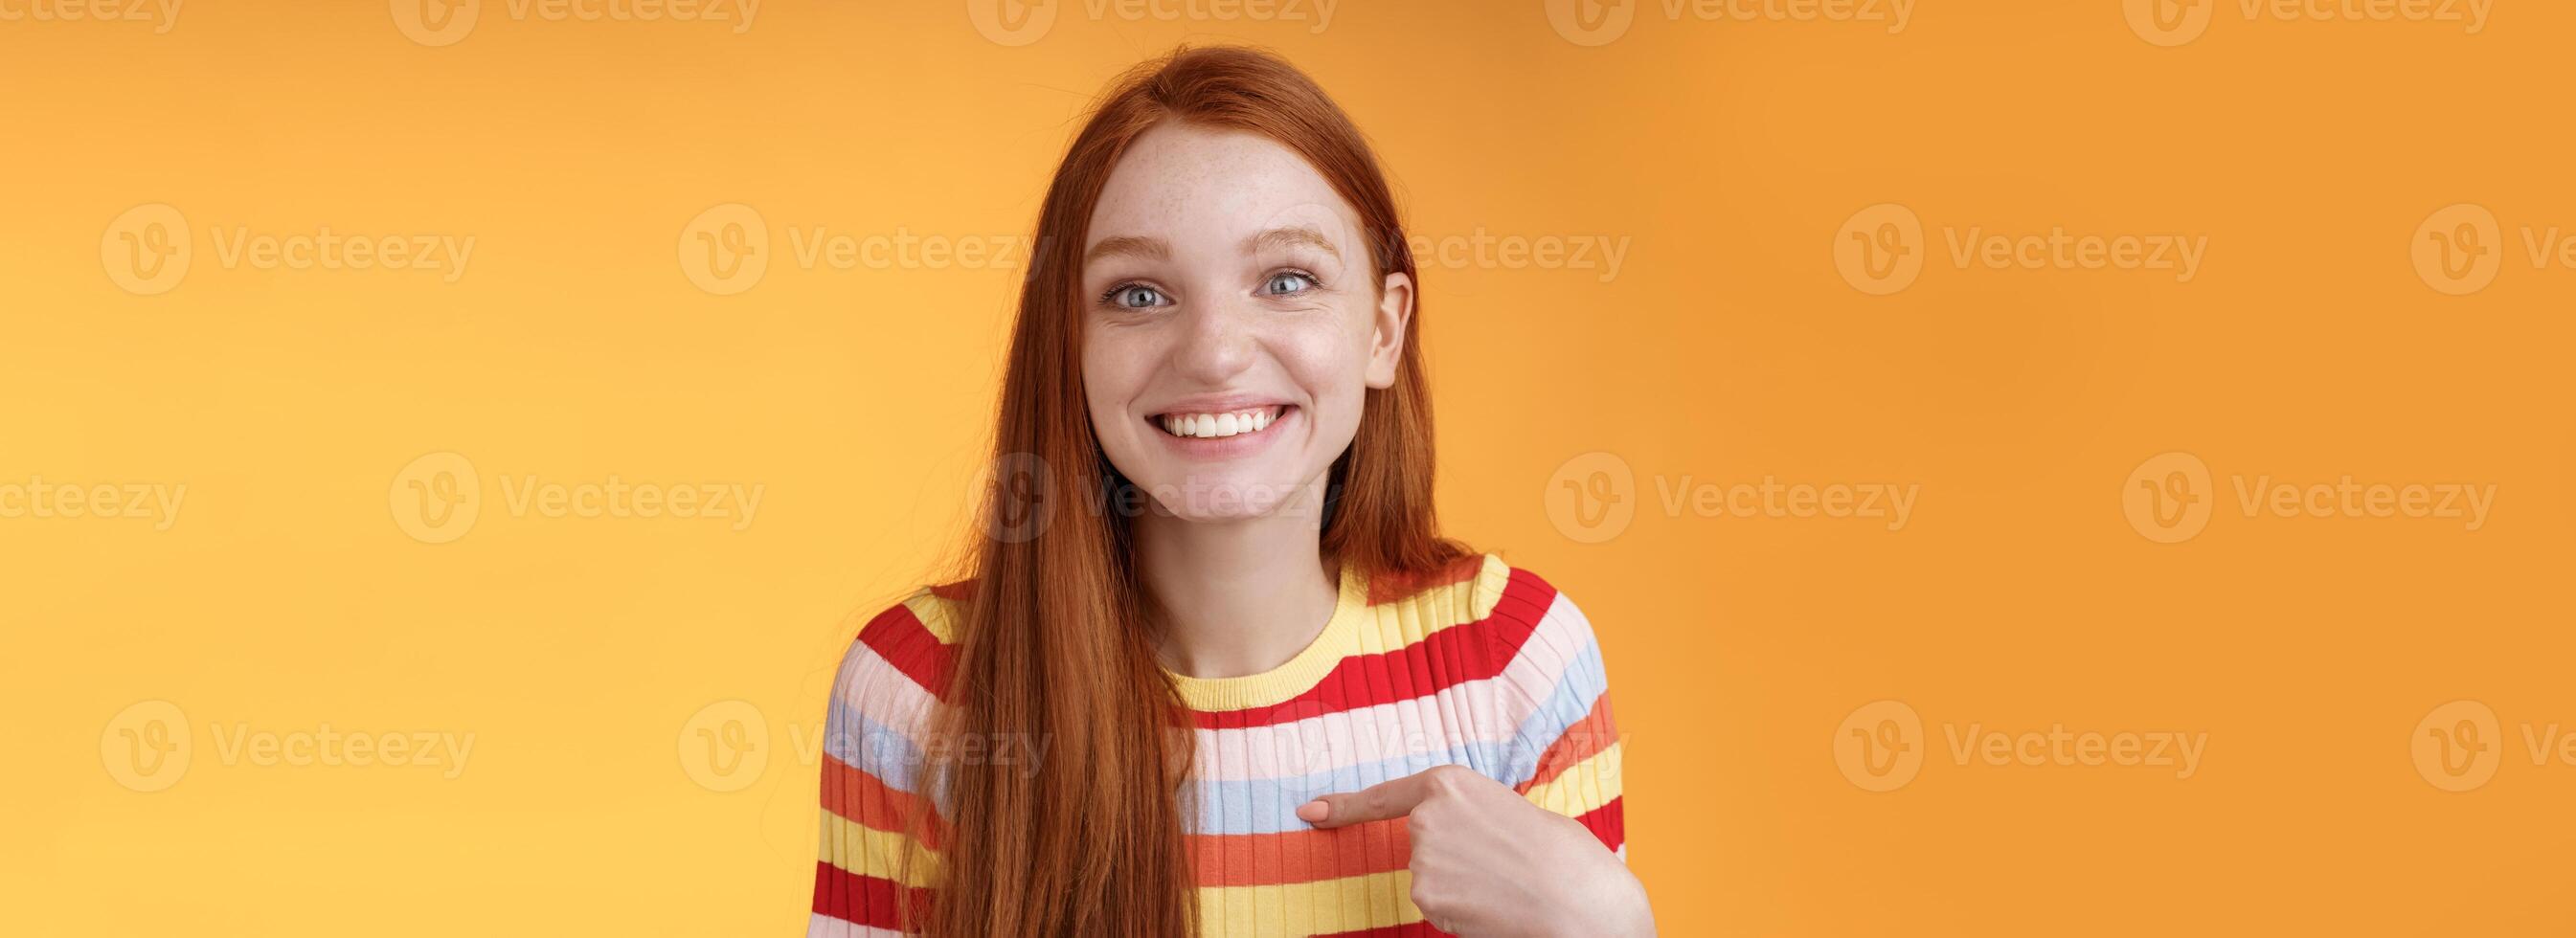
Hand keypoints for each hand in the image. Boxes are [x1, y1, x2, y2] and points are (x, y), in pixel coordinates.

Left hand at [1295, 764, 1651, 937]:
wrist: (1579, 903)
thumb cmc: (1565, 858)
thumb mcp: (1519, 812)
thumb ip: (1478, 815)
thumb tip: (1468, 838)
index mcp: (1451, 782)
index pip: (1386, 796)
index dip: (1343, 806)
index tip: (1308, 812)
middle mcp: (1426, 817)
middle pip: (1420, 847)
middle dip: (1453, 861)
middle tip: (1501, 867)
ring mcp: (1421, 858)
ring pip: (1430, 880)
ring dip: (1460, 888)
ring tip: (1504, 886)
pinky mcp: (1425, 896)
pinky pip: (1436, 907)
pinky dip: (1459, 912)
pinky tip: (1491, 907)